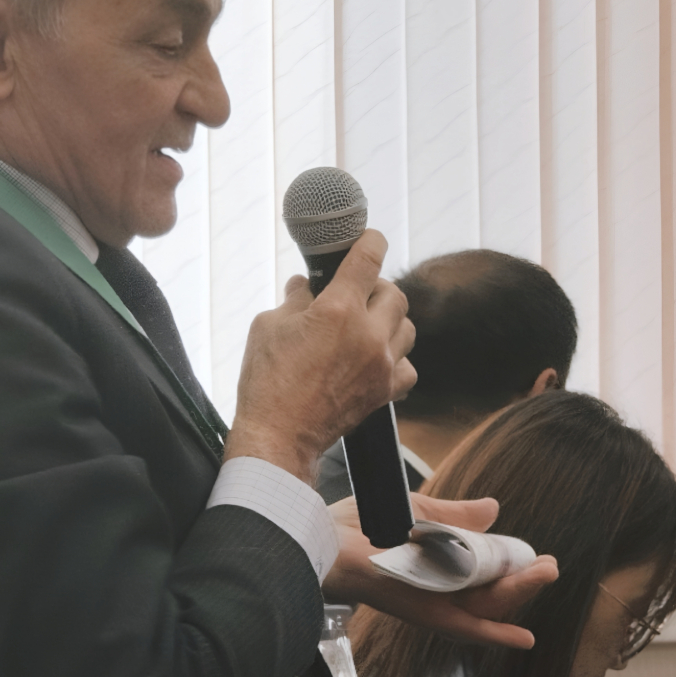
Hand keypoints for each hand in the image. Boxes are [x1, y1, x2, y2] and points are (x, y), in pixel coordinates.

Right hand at [224, 231, 415, 482]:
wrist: (279, 437)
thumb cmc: (267, 381)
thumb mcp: (267, 325)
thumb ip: (293, 298)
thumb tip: (304, 284)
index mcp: (338, 310)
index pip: (369, 257)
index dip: (370, 240)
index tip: (367, 238)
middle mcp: (368, 334)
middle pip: (394, 292)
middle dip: (374, 286)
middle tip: (352, 293)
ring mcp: (382, 365)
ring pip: (407, 326)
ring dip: (388, 319)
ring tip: (364, 326)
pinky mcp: (385, 391)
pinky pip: (408, 365)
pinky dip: (395, 357)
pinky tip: (374, 359)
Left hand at [324, 494, 558, 647]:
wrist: (326, 536)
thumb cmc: (361, 525)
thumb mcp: (419, 513)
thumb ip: (456, 515)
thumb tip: (494, 508)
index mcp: (437, 564)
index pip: (484, 569)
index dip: (512, 563)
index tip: (536, 554)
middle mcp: (438, 587)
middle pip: (491, 592)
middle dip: (524, 581)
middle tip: (549, 565)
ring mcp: (432, 601)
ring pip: (487, 606)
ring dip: (519, 594)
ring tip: (545, 573)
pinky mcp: (423, 612)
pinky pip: (464, 629)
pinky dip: (495, 634)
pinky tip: (523, 637)